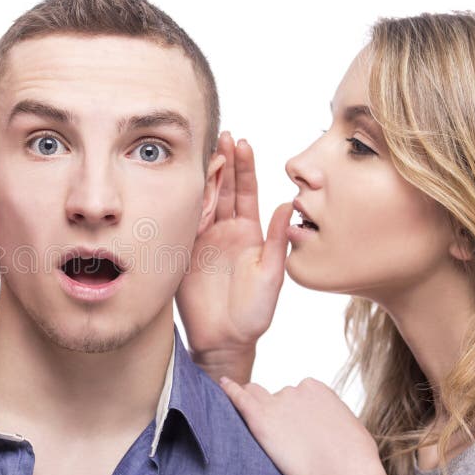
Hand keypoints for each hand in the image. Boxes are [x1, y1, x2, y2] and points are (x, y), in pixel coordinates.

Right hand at [176, 132, 291, 382]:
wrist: (225, 339)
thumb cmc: (254, 312)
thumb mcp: (272, 275)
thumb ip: (278, 240)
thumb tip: (290, 204)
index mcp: (248, 233)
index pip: (245, 191)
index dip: (244, 167)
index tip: (243, 142)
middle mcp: (225, 231)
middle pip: (222, 189)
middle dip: (222, 161)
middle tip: (221, 135)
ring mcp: (203, 240)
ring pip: (202, 200)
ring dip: (204, 176)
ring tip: (205, 150)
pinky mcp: (185, 251)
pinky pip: (184, 222)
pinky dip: (186, 202)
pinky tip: (186, 182)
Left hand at [219, 376, 390, 474]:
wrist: (344, 474)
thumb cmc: (354, 459)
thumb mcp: (349, 428)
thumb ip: (331, 418)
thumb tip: (329, 423)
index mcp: (316, 388)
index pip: (297, 393)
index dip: (296, 413)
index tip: (299, 431)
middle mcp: (294, 389)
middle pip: (276, 397)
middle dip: (277, 412)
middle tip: (282, 437)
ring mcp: (276, 402)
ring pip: (255, 396)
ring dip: (254, 406)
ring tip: (254, 422)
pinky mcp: (260, 417)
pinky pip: (239, 397)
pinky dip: (230, 390)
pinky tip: (223, 385)